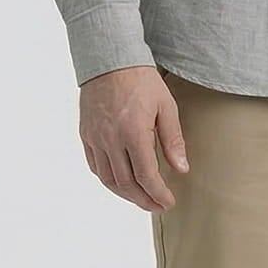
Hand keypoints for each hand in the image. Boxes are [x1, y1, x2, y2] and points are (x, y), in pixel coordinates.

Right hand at [79, 64, 187, 211]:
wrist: (109, 61)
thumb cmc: (142, 81)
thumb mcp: (166, 107)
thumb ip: (173, 140)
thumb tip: (181, 169)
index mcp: (133, 133)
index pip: (146, 175)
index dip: (158, 193)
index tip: (168, 202)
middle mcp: (110, 139)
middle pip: (126, 183)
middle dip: (143, 199)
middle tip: (157, 206)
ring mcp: (95, 138)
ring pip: (108, 178)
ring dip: (125, 194)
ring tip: (142, 199)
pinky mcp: (86, 135)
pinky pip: (95, 166)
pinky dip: (108, 180)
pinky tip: (121, 182)